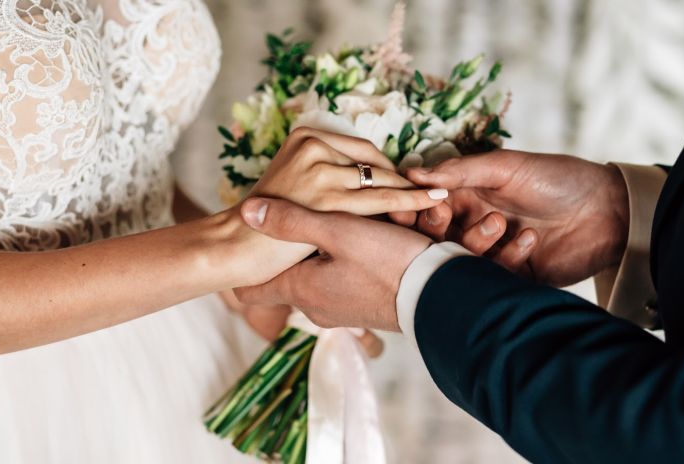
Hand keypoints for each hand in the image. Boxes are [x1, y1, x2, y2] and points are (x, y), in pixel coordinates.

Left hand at [228, 128, 445, 338]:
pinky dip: (352, 260)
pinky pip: (346, 279)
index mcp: (302, 289)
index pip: (253, 290)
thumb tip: (246, 212)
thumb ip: (292, 220)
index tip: (243, 254)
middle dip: (299, 248)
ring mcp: (341, 311)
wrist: (440, 296)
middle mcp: (316, 306)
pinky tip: (370, 243)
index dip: (246, 270)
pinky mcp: (364, 308)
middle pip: (291, 274)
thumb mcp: (338, 231)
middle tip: (312, 222)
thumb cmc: (388, 263)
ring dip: (331, 249)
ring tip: (351, 227)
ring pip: (322, 273)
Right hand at [251, 127, 445, 213]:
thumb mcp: (294, 187)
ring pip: (381, 181)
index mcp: (305, 135)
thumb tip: (368, 179)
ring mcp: (319, 170)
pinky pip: (381, 200)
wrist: (235, 246)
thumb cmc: (265, 226)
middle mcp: (312, 145)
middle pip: (374, 163)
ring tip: (441, 199)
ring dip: (412, 192)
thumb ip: (324, 178)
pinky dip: (411, 201)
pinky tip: (434, 202)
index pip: (363, 151)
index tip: (408, 182)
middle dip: (402, 180)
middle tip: (432, 192)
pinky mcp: (326, 198)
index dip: (388, 169)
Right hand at [403, 150, 628, 286]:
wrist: (609, 210)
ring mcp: (493, 254)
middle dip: (434, 228)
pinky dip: (508, 257)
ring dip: (475, 241)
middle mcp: (473, 226)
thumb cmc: (557, 178)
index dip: (413, 209)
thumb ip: (460, 171)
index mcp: (467, 197)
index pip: (426, 208)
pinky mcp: (513, 278)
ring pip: (461, 259)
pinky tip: (531, 239)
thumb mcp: (506, 166)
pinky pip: (494, 276)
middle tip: (445, 215)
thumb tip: (412, 175)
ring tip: (500, 222)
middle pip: (434, 238)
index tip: (406, 206)